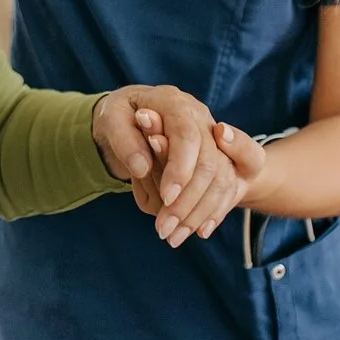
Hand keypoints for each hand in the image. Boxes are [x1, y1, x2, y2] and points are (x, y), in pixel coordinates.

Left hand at [92, 85, 231, 246]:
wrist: (135, 113)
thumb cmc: (120, 116)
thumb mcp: (111, 118)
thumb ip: (124, 139)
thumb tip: (141, 168)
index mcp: (175, 102)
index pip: (187, 137)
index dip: (180, 169)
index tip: (166, 197)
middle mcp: (200, 117)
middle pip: (209, 162)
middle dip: (188, 200)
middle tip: (164, 230)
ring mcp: (213, 138)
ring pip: (221, 178)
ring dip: (199, 212)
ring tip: (174, 237)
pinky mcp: (220, 157)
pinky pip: (228, 187)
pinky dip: (213, 212)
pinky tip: (198, 231)